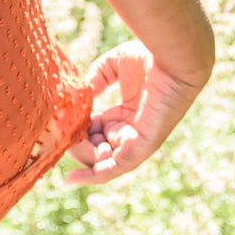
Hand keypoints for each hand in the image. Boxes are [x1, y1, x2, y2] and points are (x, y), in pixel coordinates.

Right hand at [64, 40, 210, 186]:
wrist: (173, 58)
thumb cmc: (149, 57)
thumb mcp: (114, 65)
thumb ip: (97, 77)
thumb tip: (83, 93)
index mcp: (125, 115)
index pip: (94, 132)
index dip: (76, 130)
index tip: (60, 119)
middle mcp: (131, 133)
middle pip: (96, 150)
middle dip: (76, 145)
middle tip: (62, 132)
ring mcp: (137, 141)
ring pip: (102, 162)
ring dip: (81, 157)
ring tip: (69, 141)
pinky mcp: (143, 146)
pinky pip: (116, 167)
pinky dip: (94, 175)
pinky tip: (73, 177)